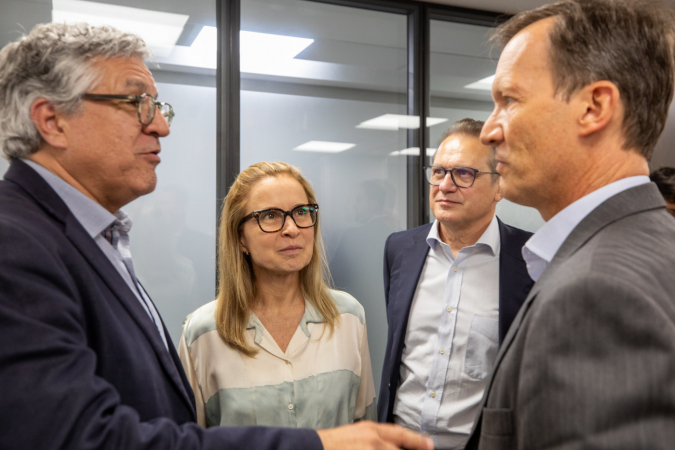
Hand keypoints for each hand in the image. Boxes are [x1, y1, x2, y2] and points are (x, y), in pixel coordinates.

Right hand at [317, 421, 433, 449]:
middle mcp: (373, 442)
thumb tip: (390, 444)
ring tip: (391, 449)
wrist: (313, 448)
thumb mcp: (355, 434)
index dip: (417, 440)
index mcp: (371, 430)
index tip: (430, 445)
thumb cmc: (331, 444)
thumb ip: (375, 439)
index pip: (401, 434)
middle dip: (410, 449)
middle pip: (398, 449)